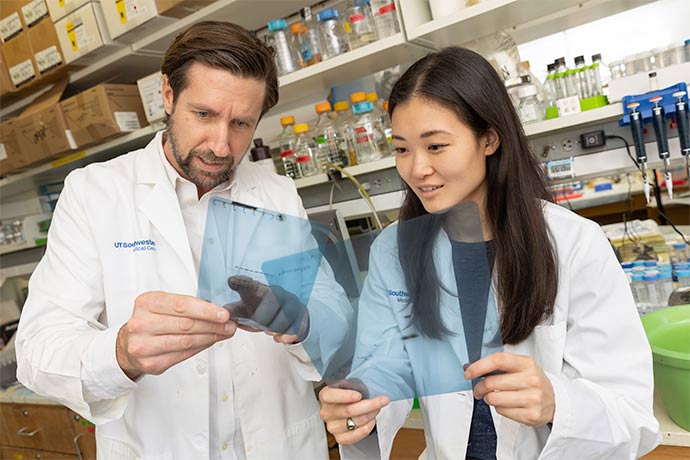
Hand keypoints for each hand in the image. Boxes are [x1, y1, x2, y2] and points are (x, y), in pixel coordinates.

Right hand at [116, 291, 235, 379]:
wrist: (128, 344)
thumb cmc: (151, 320)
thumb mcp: (163, 304)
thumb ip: (187, 306)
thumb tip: (218, 311)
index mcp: (146, 303)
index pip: (181, 305)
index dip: (206, 310)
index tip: (223, 314)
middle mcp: (141, 324)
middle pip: (186, 325)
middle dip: (212, 325)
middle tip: (229, 325)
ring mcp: (144, 345)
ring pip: (186, 342)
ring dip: (210, 338)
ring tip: (223, 333)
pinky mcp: (151, 363)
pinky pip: (182, 355)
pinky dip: (200, 348)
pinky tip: (209, 342)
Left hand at [226, 275, 308, 343]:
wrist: (290, 318)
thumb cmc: (263, 312)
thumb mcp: (245, 312)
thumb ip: (233, 312)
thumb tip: (224, 312)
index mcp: (260, 290)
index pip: (248, 284)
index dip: (240, 282)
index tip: (231, 281)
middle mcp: (278, 292)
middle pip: (268, 308)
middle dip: (261, 321)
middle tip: (260, 325)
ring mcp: (292, 303)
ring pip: (281, 322)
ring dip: (273, 330)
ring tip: (270, 329)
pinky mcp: (303, 315)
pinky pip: (292, 331)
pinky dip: (284, 337)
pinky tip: (280, 334)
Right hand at [319, 384, 388, 444]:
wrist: (346, 407)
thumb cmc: (348, 393)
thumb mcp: (347, 383)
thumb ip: (353, 380)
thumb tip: (370, 371)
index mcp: (325, 396)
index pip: (329, 396)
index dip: (344, 396)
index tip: (359, 395)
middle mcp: (326, 412)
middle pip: (348, 411)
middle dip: (369, 405)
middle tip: (383, 399)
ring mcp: (332, 427)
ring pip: (355, 422)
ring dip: (371, 415)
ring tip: (378, 408)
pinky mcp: (340, 438)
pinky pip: (356, 435)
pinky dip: (368, 427)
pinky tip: (372, 419)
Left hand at [465, 352, 554, 426]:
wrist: (555, 400)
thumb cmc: (532, 381)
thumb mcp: (522, 366)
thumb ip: (500, 365)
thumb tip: (472, 368)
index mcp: (527, 363)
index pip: (498, 360)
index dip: (479, 366)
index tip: (468, 372)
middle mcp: (531, 379)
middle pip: (491, 383)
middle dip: (479, 387)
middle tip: (478, 389)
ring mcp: (533, 398)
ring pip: (494, 399)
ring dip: (488, 398)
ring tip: (493, 396)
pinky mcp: (531, 415)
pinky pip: (501, 411)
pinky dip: (499, 408)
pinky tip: (507, 404)